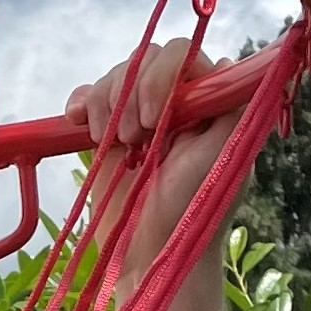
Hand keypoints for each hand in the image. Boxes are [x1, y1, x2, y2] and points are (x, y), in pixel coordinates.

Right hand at [66, 38, 237, 275]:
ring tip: (115, 146)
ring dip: (106, 104)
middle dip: (130, 94)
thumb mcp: (226, 156)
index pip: (181, 56)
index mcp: (205, 104)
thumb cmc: (193, 211)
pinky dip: (80, 103)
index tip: (156, 120)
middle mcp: (174, 104)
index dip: (161, 78)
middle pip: (143, 59)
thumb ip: (233, 107)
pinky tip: (77, 122)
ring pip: (114, 77)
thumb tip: (233, 61)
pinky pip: (88, 98)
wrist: (150, 254)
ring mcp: (138, 117)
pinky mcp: (106, 134)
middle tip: (134, 140)